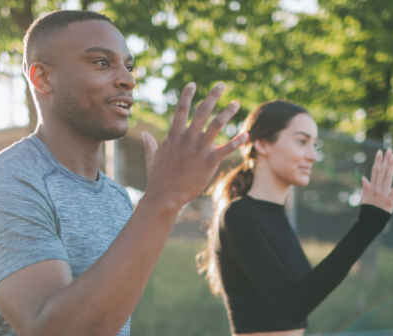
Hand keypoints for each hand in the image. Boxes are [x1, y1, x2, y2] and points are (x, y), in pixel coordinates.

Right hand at [140, 82, 247, 212]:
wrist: (164, 196)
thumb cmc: (157, 178)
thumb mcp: (151, 157)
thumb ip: (150, 143)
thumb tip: (145, 134)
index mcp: (174, 135)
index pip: (181, 109)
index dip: (187, 95)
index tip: (193, 84)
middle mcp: (188, 138)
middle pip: (202, 111)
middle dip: (212, 96)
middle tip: (221, 84)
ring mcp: (199, 149)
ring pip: (216, 125)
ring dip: (227, 112)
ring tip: (236, 103)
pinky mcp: (209, 162)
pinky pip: (226, 149)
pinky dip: (237, 141)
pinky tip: (247, 134)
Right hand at [360, 149, 392, 213]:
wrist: (371, 223)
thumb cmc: (368, 211)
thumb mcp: (364, 199)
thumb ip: (365, 187)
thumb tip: (364, 177)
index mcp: (372, 188)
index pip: (375, 171)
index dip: (377, 161)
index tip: (379, 152)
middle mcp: (378, 189)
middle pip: (382, 172)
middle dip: (385, 160)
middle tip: (389, 150)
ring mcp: (384, 194)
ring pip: (388, 177)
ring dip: (391, 166)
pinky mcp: (391, 200)